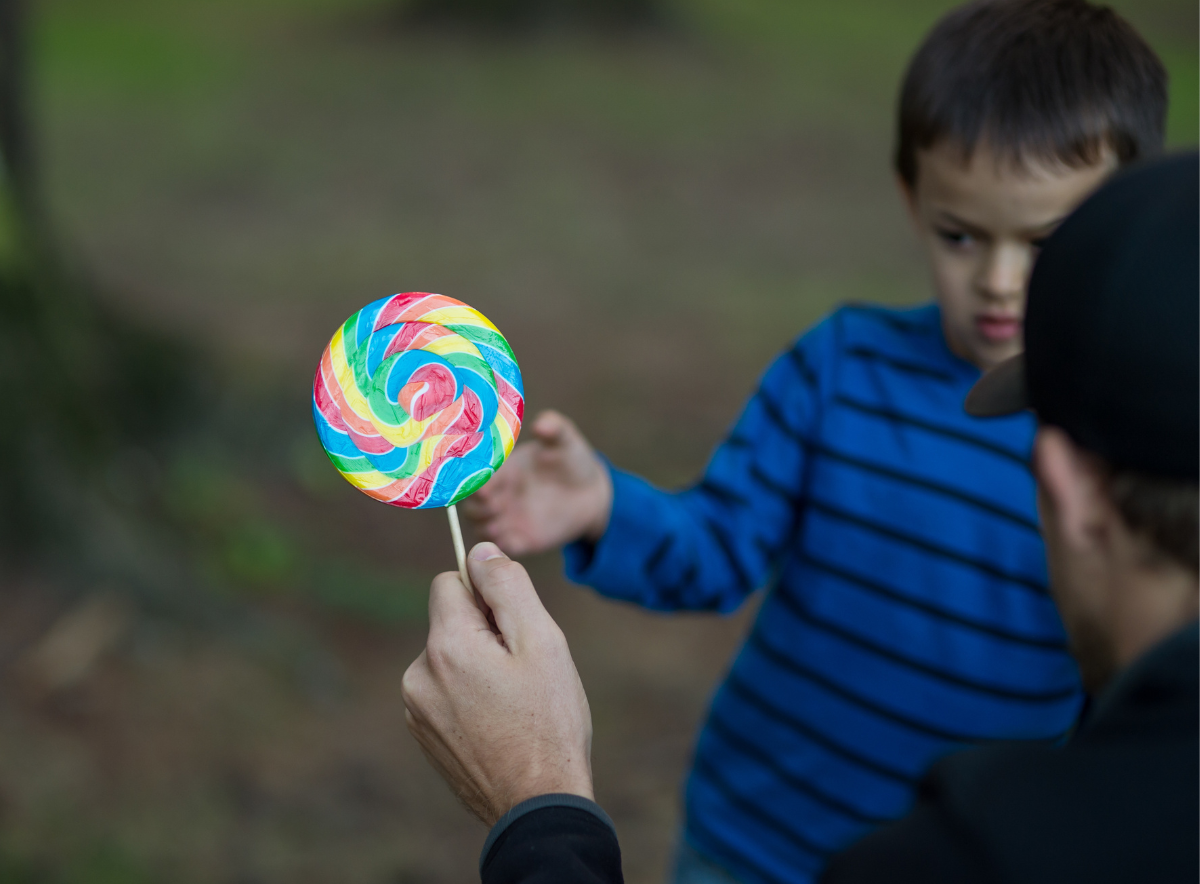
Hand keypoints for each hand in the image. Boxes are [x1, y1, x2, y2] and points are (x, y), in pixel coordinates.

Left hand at [401, 542, 593, 826]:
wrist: (536, 805)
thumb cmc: (548, 721)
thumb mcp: (542, 642)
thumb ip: (507, 587)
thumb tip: (480, 550)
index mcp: (446, 645)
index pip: (450, 581)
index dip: (488, 593)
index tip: (515, 624)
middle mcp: (418, 674)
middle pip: (450, 620)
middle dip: (484, 632)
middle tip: (523, 671)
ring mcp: (416, 708)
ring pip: (448, 657)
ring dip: (477, 666)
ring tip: (514, 703)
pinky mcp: (423, 734)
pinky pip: (444, 690)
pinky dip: (468, 696)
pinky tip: (499, 723)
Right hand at [461, 410, 612, 555]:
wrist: (591, 493)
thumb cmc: (572, 460)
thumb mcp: (565, 442)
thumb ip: (554, 429)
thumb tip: (542, 423)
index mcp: (501, 470)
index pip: (476, 476)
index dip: (475, 481)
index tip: (483, 485)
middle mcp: (498, 495)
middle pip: (471, 505)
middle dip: (477, 506)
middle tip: (493, 503)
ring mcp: (507, 518)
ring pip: (481, 528)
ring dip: (486, 526)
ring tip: (501, 521)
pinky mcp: (520, 539)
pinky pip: (502, 546)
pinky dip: (503, 544)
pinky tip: (515, 538)